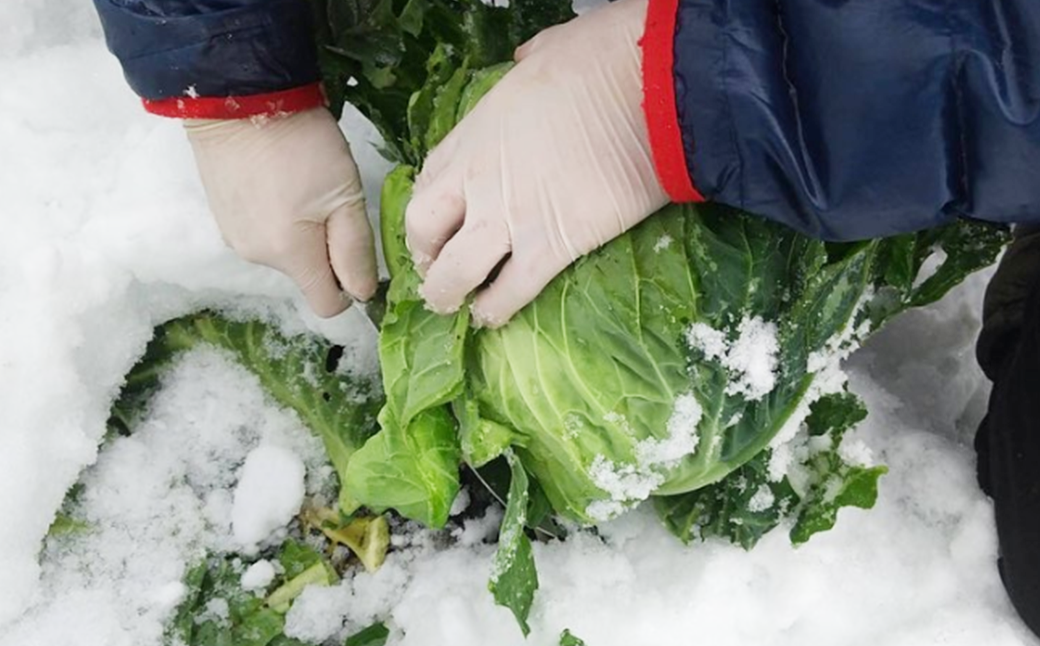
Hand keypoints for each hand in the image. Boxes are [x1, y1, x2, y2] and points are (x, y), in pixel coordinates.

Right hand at [185, 108, 377, 316]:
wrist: (239, 96)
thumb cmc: (301, 145)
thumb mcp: (344, 196)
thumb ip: (355, 251)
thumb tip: (362, 294)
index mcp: (290, 257)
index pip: (328, 305)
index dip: (351, 287)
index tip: (358, 252)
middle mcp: (257, 257)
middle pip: (307, 275)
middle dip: (327, 250)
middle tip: (332, 201)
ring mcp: (235, 236)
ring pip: (286, 252)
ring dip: (302, 231)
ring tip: (303, 184)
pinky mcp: (223, 215)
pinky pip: (264, 231)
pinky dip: (278, 216)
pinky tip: (280, 180)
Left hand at [405, 0, 666, 326]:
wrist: (648, 92)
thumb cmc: (605, 61)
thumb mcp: (547, 50)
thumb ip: (528, 63)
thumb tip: (530, 57)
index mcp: (475, 133)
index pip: (427, 182)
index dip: (426, 213)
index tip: (434, 227)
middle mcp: (479, 179)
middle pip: (425, 232)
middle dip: (427, 258)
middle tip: (437, 272)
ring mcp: (509, 216)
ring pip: (457, 273)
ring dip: (450, 294)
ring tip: (457, 307)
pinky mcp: (550, 246)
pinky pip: (511, 292)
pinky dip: (497, 310)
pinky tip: (494, 318)